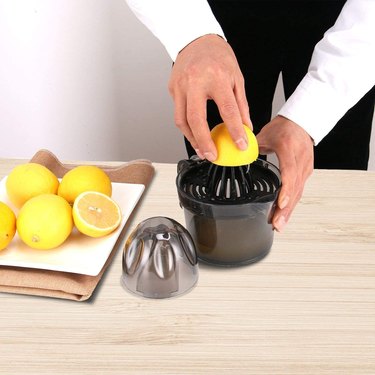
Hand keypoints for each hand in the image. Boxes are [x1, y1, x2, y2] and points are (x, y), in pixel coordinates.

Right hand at [168, 34, 250, 161]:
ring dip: (192, 138)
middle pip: (196, 120)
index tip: (240, 144)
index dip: (235, 130)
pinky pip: (178, 113)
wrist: (195, 39)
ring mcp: (180, 86)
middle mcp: (195, 82)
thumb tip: (246, 126)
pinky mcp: (172, 89)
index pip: (227, 110)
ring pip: (182, 120)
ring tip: (202, 150)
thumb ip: (241, 104)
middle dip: (204, 142)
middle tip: (211, 156)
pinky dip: (186, 127)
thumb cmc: (218, 56)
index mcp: (216, 77)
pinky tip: (194, 134)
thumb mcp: (236, 77)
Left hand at [256, 116, 313, 231]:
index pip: (290, 171)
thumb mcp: (265, 134)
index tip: (281, 203)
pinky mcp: (306, 172)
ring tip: (279, 224)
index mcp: (288, 148)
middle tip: (278, 224)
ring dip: (289, 210)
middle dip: (286, 208)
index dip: (286, 189)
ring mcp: (306, 167)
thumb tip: (235, 157)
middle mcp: (300, 159)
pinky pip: (299, 190)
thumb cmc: (283, 127)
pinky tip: (283, 213)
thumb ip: (251, 147)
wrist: (301, 122)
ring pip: (298, 192)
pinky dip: (291, 203)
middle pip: (295, 188)